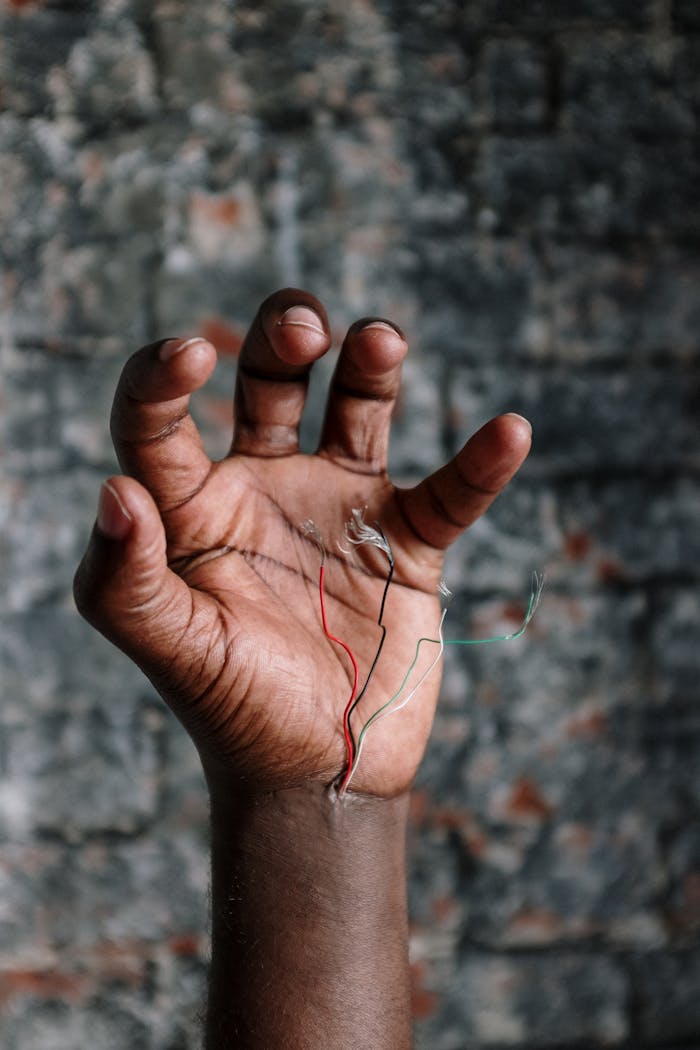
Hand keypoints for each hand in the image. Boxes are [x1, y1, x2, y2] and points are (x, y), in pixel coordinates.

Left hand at [74, 288, 530, 797]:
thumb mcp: (172, 649)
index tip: (188, 356)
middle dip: (282, 339)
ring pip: (358, 410)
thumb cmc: (232, 713)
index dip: (162, 376)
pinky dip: (481, 465)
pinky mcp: (406, 544)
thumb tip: (114, 492)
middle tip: (305, 327)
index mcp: (196, 508)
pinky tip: (510, 432)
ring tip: (381, 340)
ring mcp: (340, 511)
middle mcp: (265, 490)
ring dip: (372, 365)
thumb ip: (125, 580)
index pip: (161, 419)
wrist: (317, 773)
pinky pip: (449, 494)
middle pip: (270, 380)